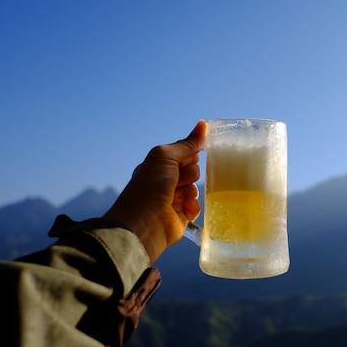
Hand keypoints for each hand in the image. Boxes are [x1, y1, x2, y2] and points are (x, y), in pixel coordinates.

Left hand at [104, 120, 206, 262]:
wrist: (143, 222)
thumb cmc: (150, 185)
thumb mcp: (166, 156)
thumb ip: (187, 143)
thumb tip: (203, 124)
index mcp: (160, 165)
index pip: (185, 154)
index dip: (190, 155)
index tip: (189, 158)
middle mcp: (166, 180)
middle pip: (193, 170)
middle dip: (189, 174)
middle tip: (177, 180)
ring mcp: (174, 199)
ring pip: (196, 188)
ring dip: (190, 190)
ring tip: (178, 197)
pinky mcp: (181, 216)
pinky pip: (196, 206)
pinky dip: (192, 206)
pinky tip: (184, 208)